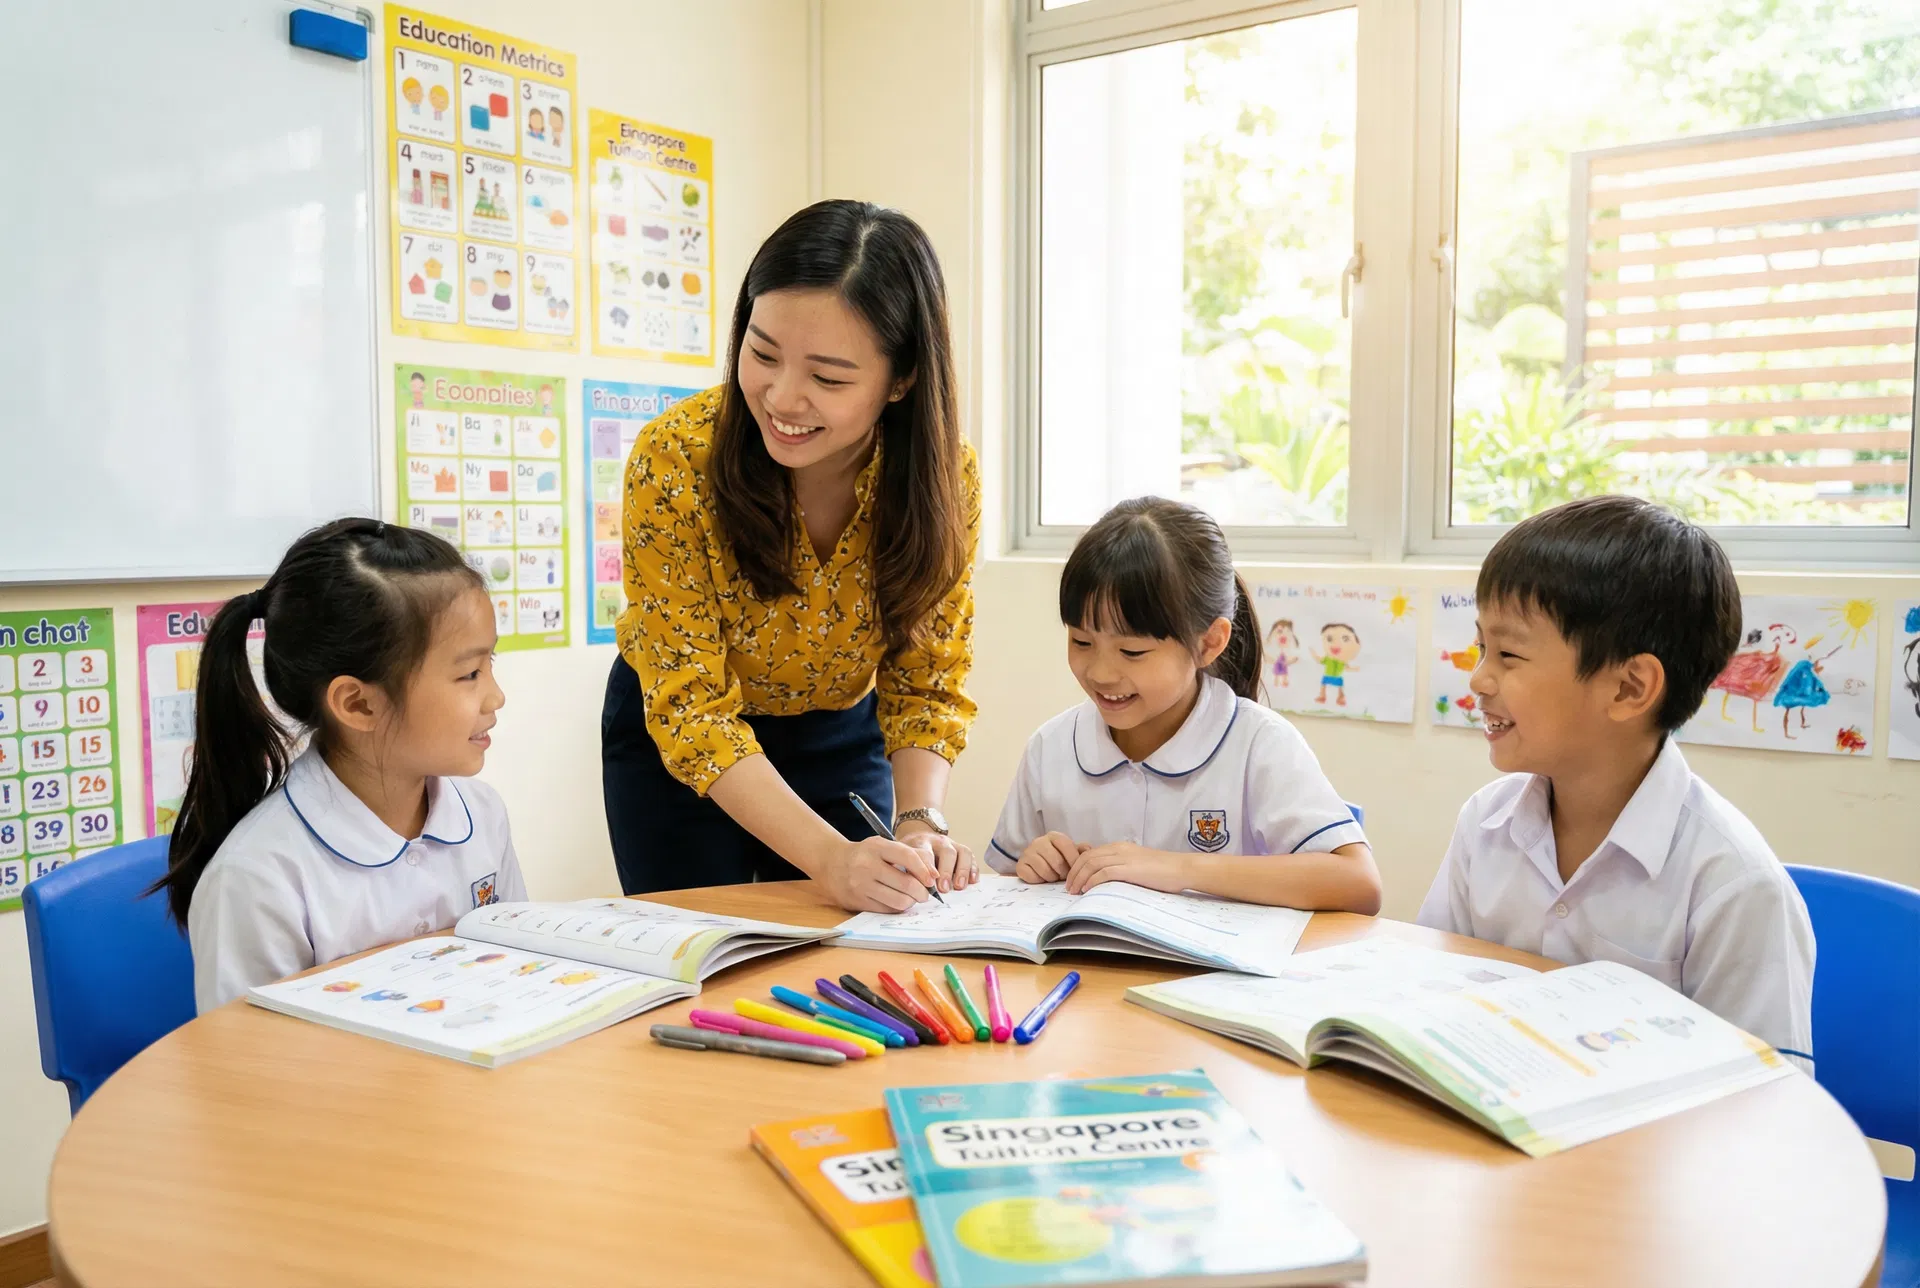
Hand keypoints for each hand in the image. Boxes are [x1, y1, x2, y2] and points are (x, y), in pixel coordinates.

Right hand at [817, 836, 937, 912]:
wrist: (831, 863)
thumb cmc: (865, 855)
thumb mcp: (883, 846)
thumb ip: (909, 855)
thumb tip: (933, 875)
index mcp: (876, 847)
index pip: (907, 857)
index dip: (924, 870)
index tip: (932, 879)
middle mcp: (867, 865)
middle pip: (906, 884)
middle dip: (922, 892)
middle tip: (925, 893)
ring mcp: (861, 885)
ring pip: (899, 901)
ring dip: (911, 902)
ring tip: (912, 897)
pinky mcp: (858, 901)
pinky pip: (887, 910)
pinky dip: (898, 907)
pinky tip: (898, 901)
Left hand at [896, 822, 978, 892]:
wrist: (918, 835)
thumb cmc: (910, 853)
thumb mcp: (902, 857)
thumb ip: (907, 870)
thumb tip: (910, 889)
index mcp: (921, 842)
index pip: (925, 854)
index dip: (928, 868)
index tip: (929, 883)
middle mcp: (939, 841)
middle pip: (947, 852)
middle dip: (947, 871)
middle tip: (944, 888)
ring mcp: (952, 844)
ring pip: (962, 852)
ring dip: (962, 870)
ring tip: (959, 886)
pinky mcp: (961, 849)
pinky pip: (971, 856)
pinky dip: (973, 869)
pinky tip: (973, 881)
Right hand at [1016, 832, 1083, 884]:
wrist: (1036, 865)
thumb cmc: (1058, 859)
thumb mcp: (1071, 853)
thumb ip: (1081, 851)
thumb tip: (1089, 850)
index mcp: (1054, 836)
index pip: (1066, 845)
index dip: (1073, 860)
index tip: (1076, 870)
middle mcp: (1039, 841)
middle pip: (1056, 861)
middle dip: (1063, 873)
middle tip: (1063, 876)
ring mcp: (1028, 852)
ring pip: (1045, 870)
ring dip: (1052, 878)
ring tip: (1054, 877)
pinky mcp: (1020, 865)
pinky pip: (1032, 876)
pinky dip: (1039, 881)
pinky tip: (1042, 878)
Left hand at [1066, 843, 1194, 894]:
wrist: (1181, 868)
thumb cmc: (1163, 871)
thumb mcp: (1137, 865)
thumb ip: (1122, 867)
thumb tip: (1106, 880)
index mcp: (1120, 847)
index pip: (1089, 853)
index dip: (1076, 866)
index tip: (1072, 880)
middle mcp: (1119, 849)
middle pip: (1086, 857)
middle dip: (1073, 873)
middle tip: (1068, 888)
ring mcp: (1124, 858)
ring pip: (1091, 864)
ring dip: (1079, 878)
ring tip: (1074, 891)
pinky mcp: (1129, 869)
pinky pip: (1103, 872)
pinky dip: (1092, 880)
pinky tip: (1087, 890)